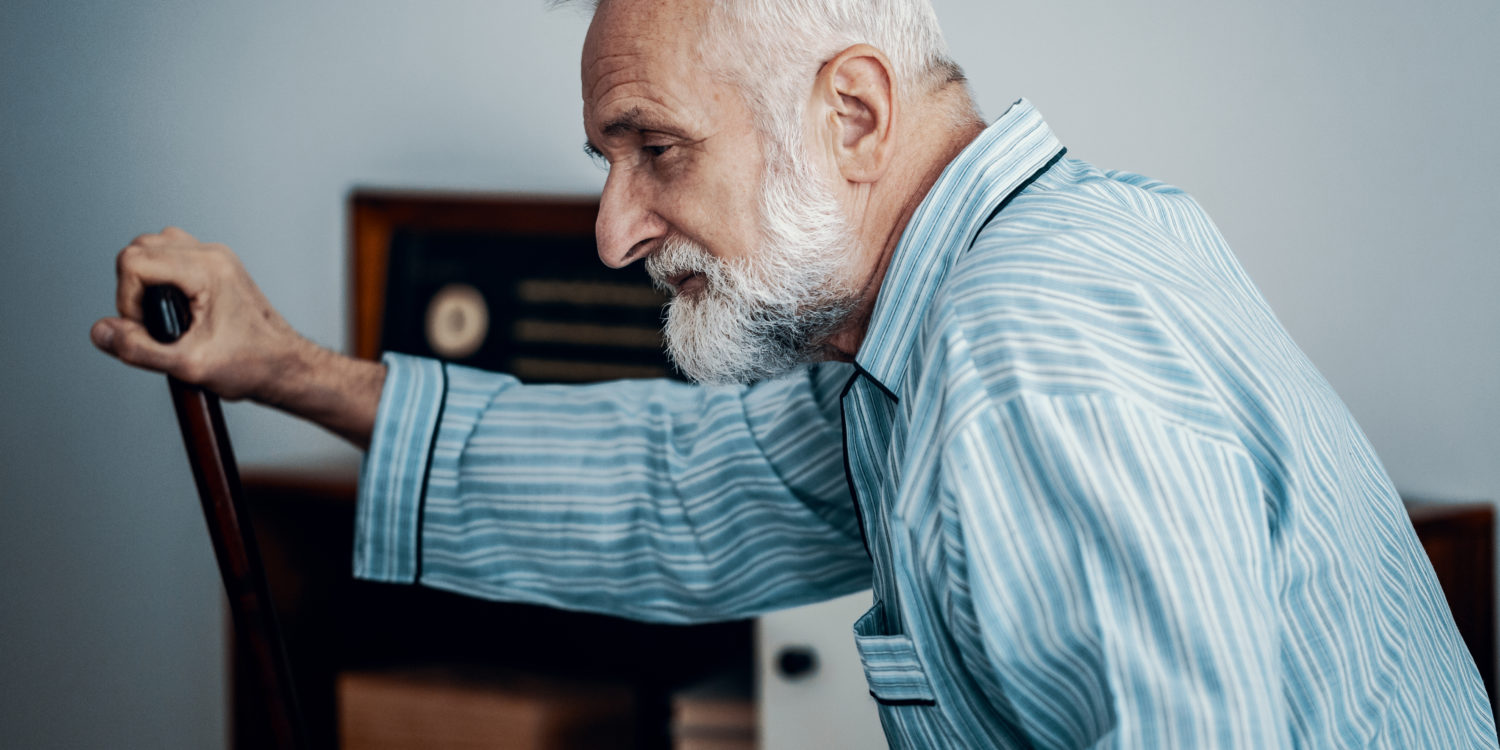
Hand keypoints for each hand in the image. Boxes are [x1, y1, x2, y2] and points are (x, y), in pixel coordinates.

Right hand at [91, 227, 310, 401]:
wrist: (286, 366)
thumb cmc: (253, 365)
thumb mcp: (190, 364)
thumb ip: (139, 348)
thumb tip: (102, 331)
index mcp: (207, 269)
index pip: (133, 261)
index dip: (127, 299)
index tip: (146, 328)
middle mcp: (212, 255)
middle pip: (140, 248)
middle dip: (133, 289)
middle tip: (154, 324)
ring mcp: (216, 258)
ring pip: (155, 248)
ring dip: (146, 282)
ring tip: (164, 318)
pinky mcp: (216, 267)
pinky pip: (172, 258)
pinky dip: (162, 281)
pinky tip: (177, 313)